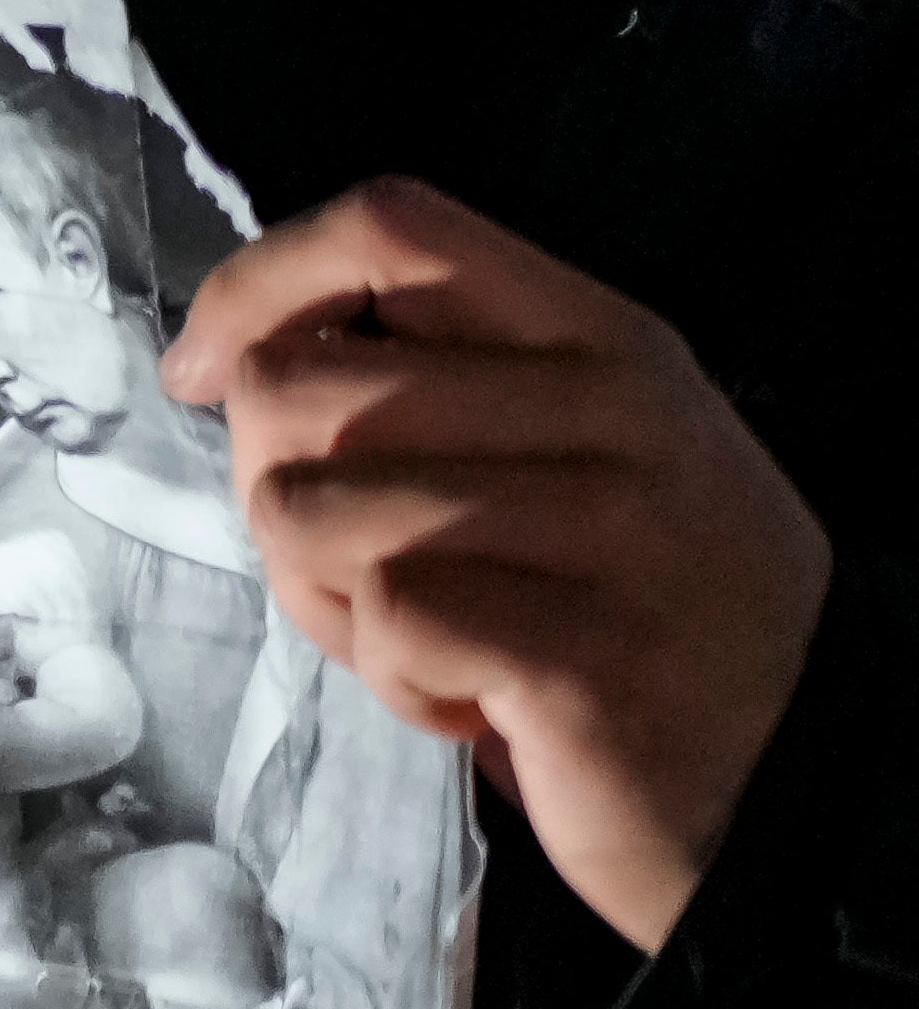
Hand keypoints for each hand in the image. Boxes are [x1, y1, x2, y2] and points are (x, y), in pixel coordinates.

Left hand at [160, 175, 833, 956]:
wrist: (806, 781)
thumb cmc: (639, 610)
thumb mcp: (573, 453)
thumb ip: (434, 384)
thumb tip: (229, 362)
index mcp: (600, 337)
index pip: (390, 227)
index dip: (258, 284)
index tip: (202, 374)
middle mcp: (613, 410)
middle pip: (298, 387)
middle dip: (278, 494)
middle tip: (366, 576)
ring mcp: (608, 528)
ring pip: (311, 509)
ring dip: (332, 600)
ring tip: (437, 641)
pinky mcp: (583, 654)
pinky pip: (384, 621)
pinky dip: (397, 679)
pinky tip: (479, 701)